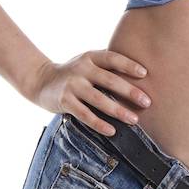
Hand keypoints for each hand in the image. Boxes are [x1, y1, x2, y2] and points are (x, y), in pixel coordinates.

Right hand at [30, 49, 150, 132]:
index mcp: (90, 57)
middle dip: (129, 91)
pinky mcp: (64, 101)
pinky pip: (85, 114)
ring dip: (118, 110)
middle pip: (109, 80)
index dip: (128, 65)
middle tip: (147, 102)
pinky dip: (99, 123)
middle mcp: (81, 69)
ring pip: (98, 99)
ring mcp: (72, 85)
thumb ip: (107, 67)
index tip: (145, 74)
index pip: (112, 58)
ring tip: (134, 119)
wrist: (41, 81)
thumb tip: (141, 76)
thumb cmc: (74, 74)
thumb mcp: (88, 63)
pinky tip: (112, 130)